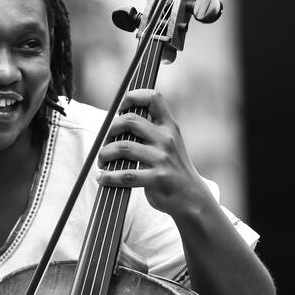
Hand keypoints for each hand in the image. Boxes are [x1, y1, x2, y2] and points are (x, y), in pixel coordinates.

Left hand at [96, 89, 212, 216]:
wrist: (192, 198)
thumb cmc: (172, 168)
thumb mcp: (169, 143)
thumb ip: (150, 131)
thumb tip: (115, 122)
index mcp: (169, 126)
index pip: (153, 98)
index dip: (132, 97)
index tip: (120, 108)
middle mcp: (166, 139)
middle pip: (130, 120)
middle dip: (110, 129)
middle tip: (105, 142)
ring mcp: (162, 158)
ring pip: (123, 147)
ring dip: (105, 154)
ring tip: (102, 161)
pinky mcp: (158, 178)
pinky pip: (126, 175)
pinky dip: (109, 177)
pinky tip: (102, 177)